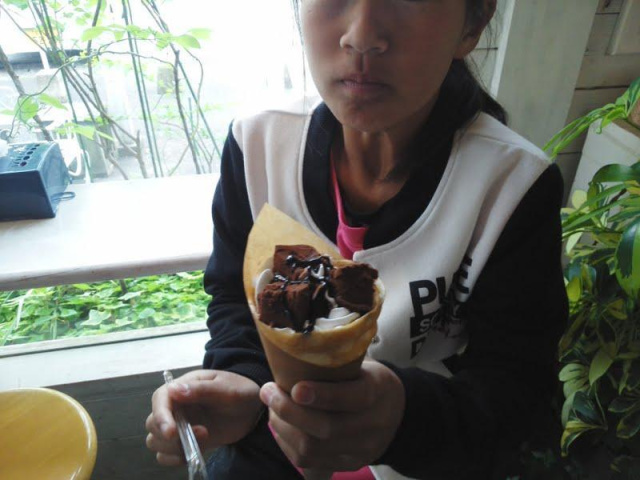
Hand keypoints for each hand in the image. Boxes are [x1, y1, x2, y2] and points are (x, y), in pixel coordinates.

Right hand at [145, 369, 262, 465]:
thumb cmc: (239, 390)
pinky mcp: (185, 440)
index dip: (161, 416)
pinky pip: (166, 454)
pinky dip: (174, 458)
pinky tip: (193, 454)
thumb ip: (201, 390)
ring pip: (155, 441)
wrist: (252, 407)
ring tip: (203, 439)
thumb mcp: (226, 388)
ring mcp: (179, 424)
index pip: (160, 400)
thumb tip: (174, 390)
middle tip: (201, 433)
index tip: (171, 432)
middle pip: (153, 423)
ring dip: (172, 447)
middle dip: (168, 435)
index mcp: (183, 387)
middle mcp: (176, 406)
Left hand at [260, 360, 404, 470]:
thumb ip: (336, 361)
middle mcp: (372, 425)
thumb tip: (293, 345)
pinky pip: (309, 461)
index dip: (322, 395)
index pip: (353, 398)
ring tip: (271, 407)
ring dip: (283, 428)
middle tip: (268, 391)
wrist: (397, 414)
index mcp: (378, 392)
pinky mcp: (348, 465)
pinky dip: (287, 443)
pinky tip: (280, 424)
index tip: (295, 388)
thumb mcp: (364, 365)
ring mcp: (360, 450)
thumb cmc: (369, 380)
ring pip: (313, 448)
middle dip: (289, 411)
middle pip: (326, 428)